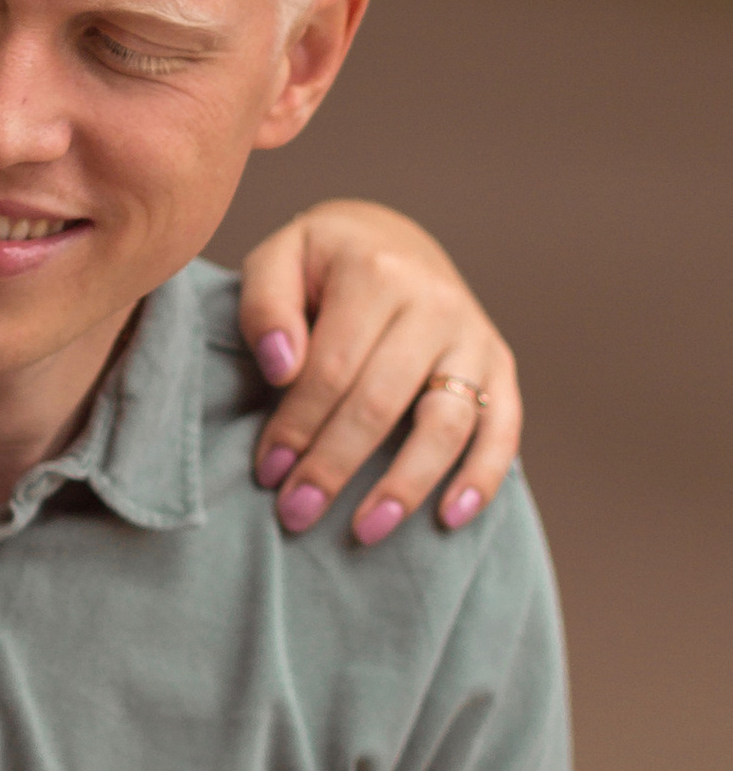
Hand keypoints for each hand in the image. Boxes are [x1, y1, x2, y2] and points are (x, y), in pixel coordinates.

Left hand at [237, 201, 519, 543]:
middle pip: (382, 403)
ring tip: (366, 531)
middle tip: (296, 513)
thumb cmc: (322, 262)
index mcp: (377, 272)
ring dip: (406, 485)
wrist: (391, 239)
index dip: (296, 426)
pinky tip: (452, 518)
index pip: (331, 368)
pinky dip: (484, 476)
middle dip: (334, 466)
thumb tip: (280, 367)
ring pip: (446, 423)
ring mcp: (474, 336)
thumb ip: (266, 306)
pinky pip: (503, 427)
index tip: (267, 472)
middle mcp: (435, 303)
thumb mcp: (280, 259)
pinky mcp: (500, 364)